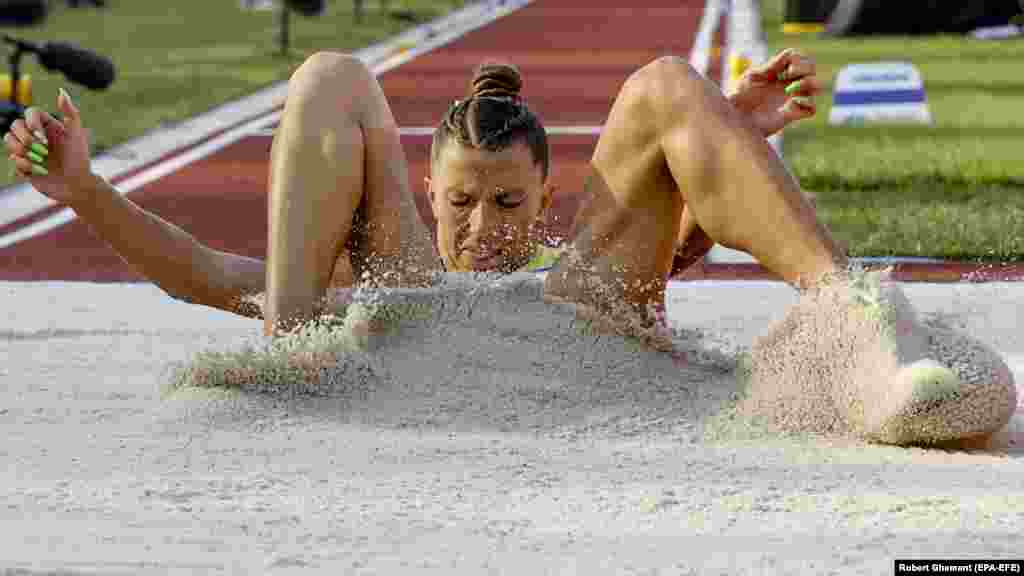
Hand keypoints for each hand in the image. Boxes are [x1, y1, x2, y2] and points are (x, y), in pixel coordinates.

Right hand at [4, 88, 94, 204]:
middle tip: (43, 151)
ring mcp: (28, 150)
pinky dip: (25, 166)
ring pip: (8, 141)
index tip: (43, 137)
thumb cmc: (79, 159)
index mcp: (47, 125)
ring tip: (40, 161)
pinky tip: (39, 171)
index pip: (29, 112)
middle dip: (25, 139)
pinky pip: (13, 160)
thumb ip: (70, 112)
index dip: (32, 123)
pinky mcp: (24, 165)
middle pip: (14, 125)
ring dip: (22, 152)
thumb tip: (61, 91)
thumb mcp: (77, 134)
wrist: (77, 185)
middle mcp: (35, 135)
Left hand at [728, 48, 820, 136]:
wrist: (735, 121)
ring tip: (791, 90)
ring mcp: (792, 99)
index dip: (797, 59)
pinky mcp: (792, 115)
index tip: (784, 68)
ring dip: (809, 83)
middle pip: (811, 67)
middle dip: (805, 67)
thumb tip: (788, 55)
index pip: (798, 57)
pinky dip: (807, 104)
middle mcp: (788, 83)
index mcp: (778, 72)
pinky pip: (812, 109)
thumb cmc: (738, 98)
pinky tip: (792, 103)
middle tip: (788, 74)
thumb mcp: (750, 78)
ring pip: (817, 86)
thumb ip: (769, 66)